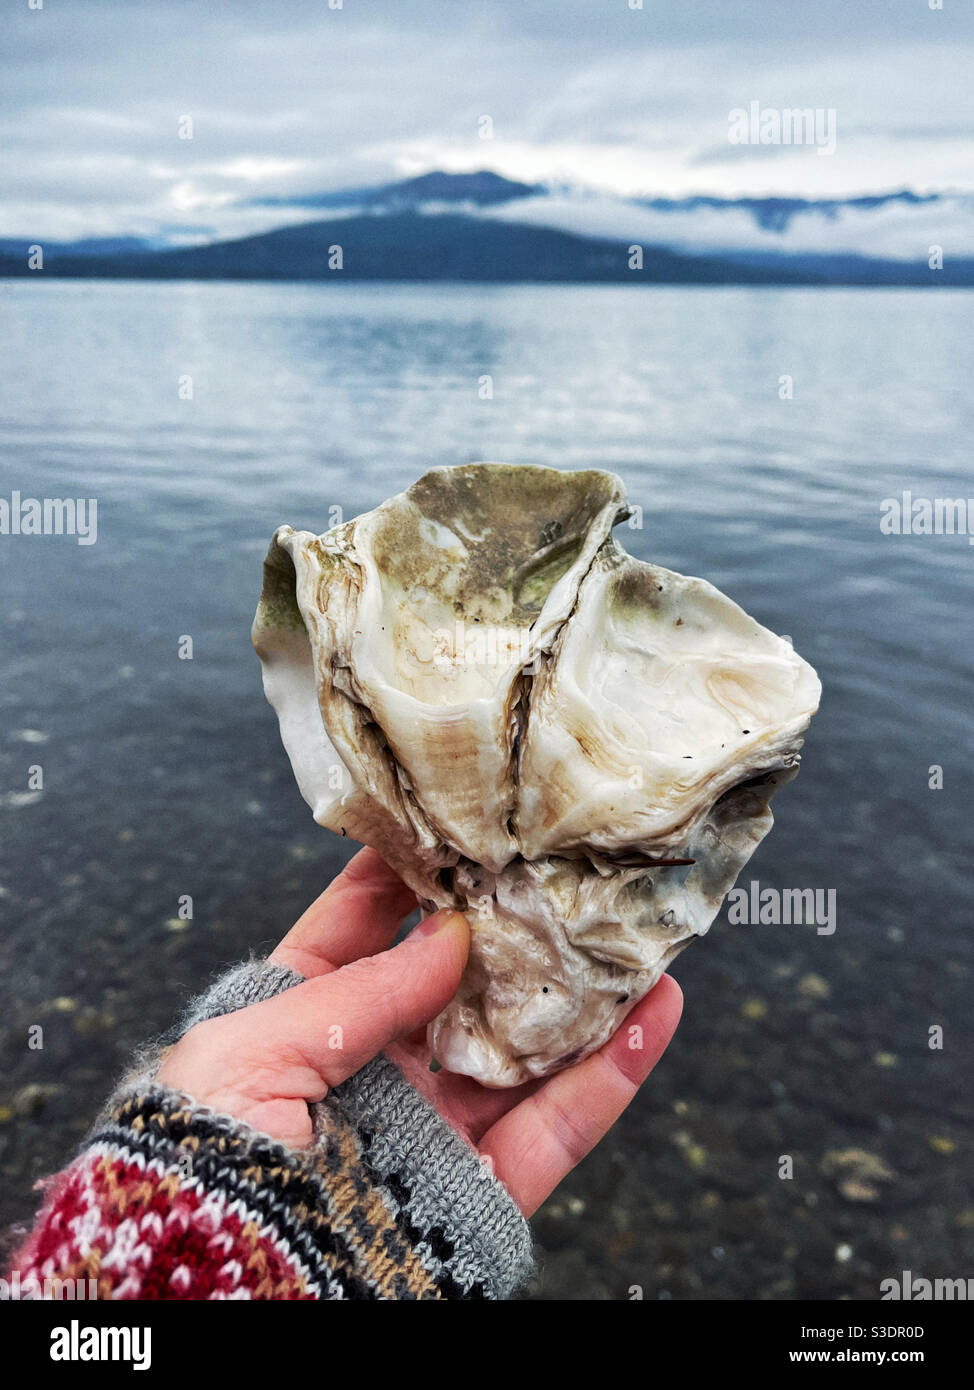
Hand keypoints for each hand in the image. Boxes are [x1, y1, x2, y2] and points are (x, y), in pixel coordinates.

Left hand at [156, 848, 682, 1216]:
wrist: (216, 1290)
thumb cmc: (202, 1162)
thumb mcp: (252, 1049)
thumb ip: (358, 991)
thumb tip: (446, 934)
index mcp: (296, 1027)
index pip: (357, 931)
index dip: (404, 875)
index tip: (453, 820)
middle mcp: (373, 1072)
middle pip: (460, 984)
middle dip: (509, 925)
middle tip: (561, 865)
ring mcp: (431, 1129)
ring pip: (525, 1049)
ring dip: (583, 992)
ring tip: (634, 931)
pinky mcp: (479, 1192)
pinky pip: (558, 1128)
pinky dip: (612, 1074)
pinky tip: (655, 1015)